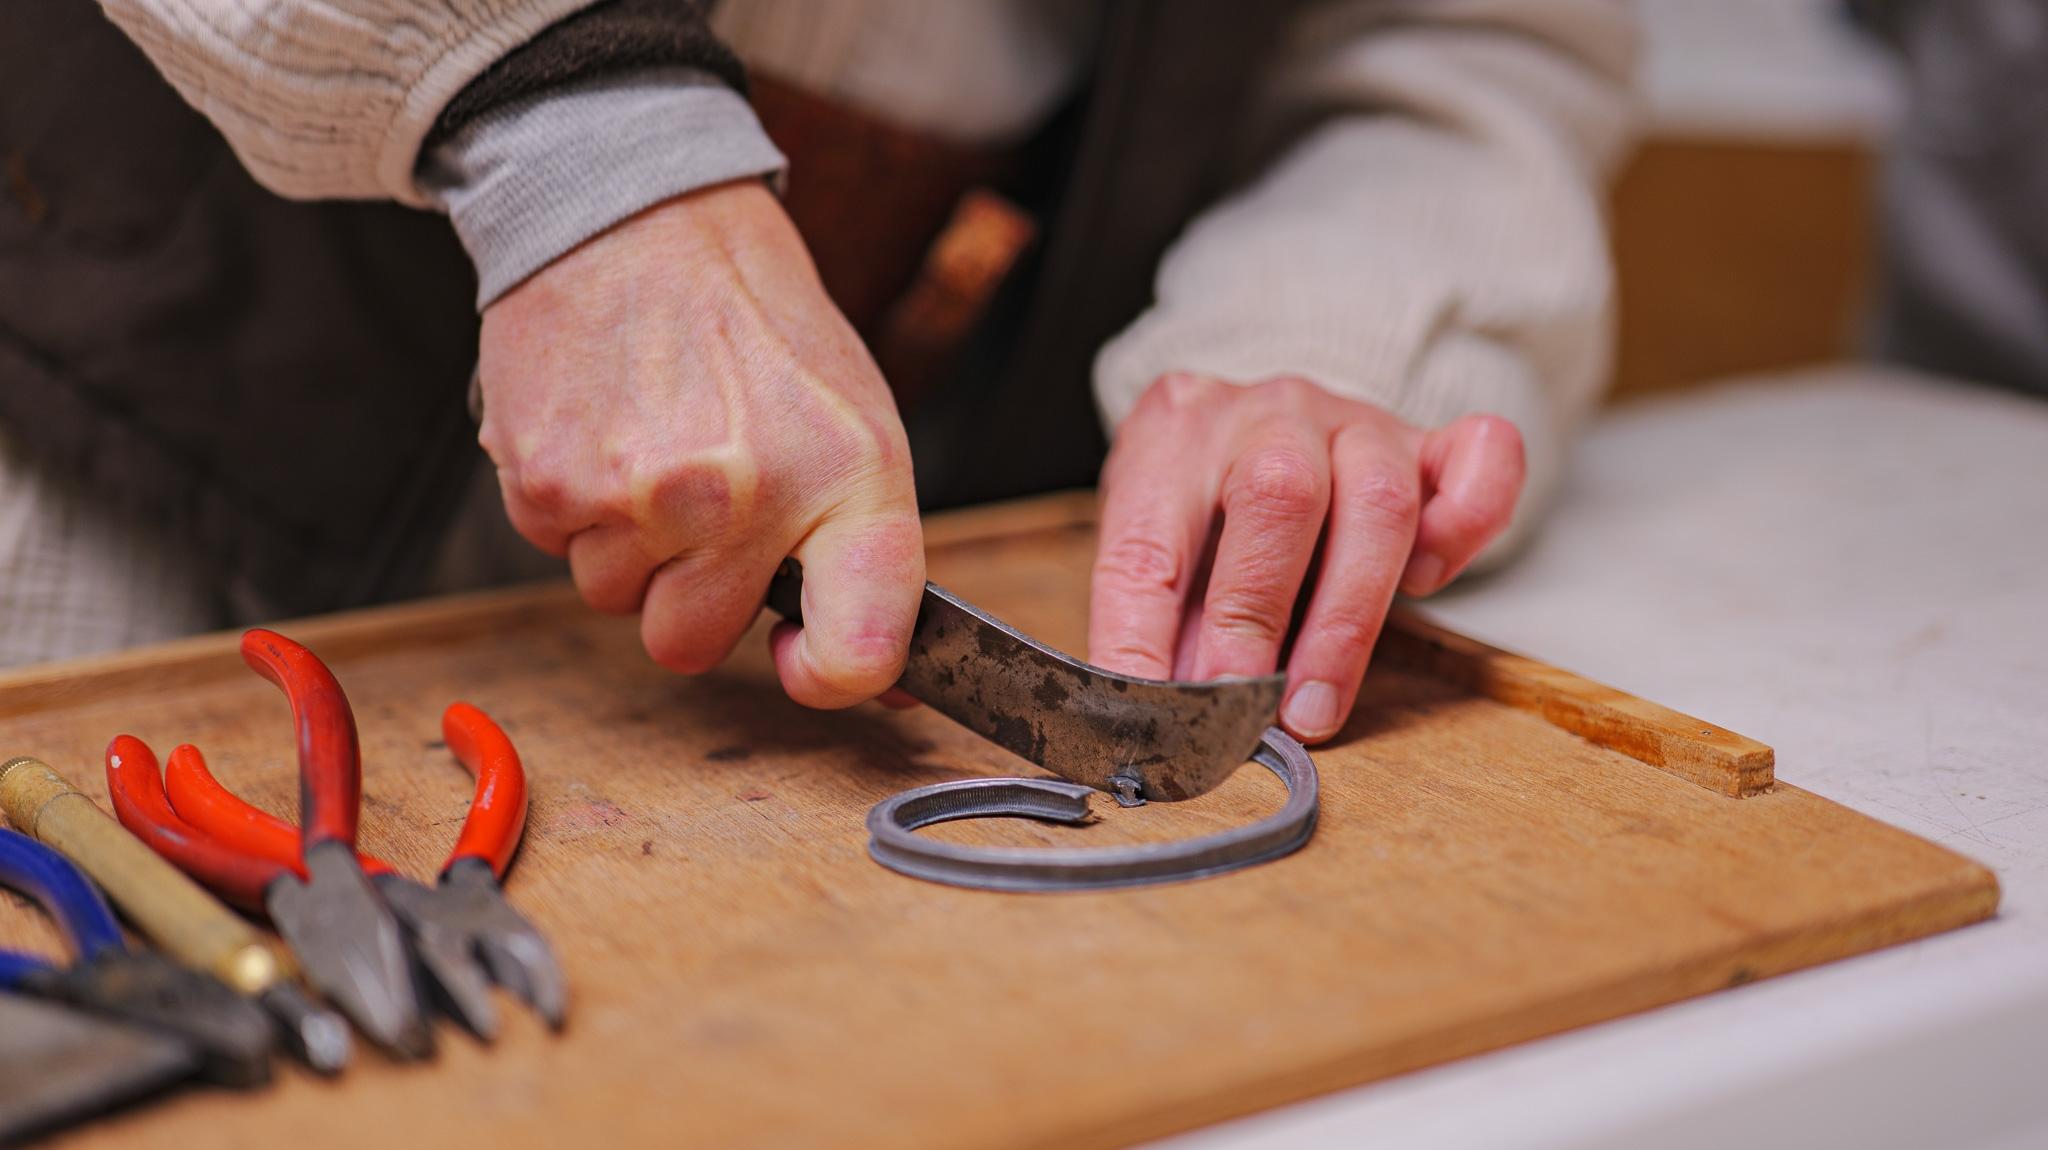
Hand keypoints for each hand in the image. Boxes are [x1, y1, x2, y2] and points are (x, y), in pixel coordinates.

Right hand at [476, 181, 923, 706]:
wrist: (638, 215)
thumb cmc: (756, 326)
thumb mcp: (855, 423)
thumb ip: (866, 552)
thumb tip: (884, 682)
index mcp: (846, 480)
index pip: (859, 651)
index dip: (828, 678)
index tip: (802, 655)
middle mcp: (744, 497)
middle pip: (687, 643)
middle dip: (689, 590)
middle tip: (705, 496)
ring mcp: (640, 495)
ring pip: (613, 598)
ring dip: (627, 543)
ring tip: (656, 443)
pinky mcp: (547, 480)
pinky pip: (554, 548)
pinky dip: (570, 504)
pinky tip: (604, 427)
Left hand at [1089, 374, 1524, 743]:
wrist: (1266, 418)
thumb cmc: (1204, 504)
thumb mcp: (1158, 549)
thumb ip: (1161, 625)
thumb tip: (1161, 721)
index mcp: (1172, 436)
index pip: (1149, 545)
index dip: (1142, 639)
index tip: (1152, 718)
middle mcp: (1265, 414)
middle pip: (1277, 495)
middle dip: (1256, 617)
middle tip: (1244, 708)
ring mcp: (1352, 420)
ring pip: (1379, 499)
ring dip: (1347, 619)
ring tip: (1315, 706)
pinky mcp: (1426, 441)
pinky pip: (1479, 460)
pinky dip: (1466, 525)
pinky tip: (1425, 581)